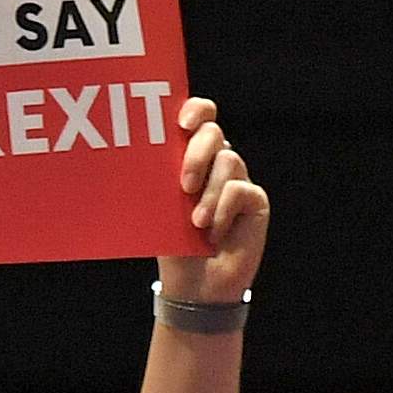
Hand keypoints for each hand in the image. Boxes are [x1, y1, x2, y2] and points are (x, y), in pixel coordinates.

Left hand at [158, 98, 268, 300]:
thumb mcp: (160, 205)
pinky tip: (212, 232)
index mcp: (191, 155)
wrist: (194, 283)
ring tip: (195, 222)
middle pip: (213, 132)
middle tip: (183, 185)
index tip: (181, 123)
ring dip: (208, 194)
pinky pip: (240, 190)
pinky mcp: (254, 200)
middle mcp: (216, 162)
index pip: (200, 116)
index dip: (196, 110)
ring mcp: (237, 179)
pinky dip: (222, 211)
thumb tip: (138, 149)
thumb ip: (159, 176)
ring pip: (229, 161)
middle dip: (197, 154)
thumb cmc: (172, 241)